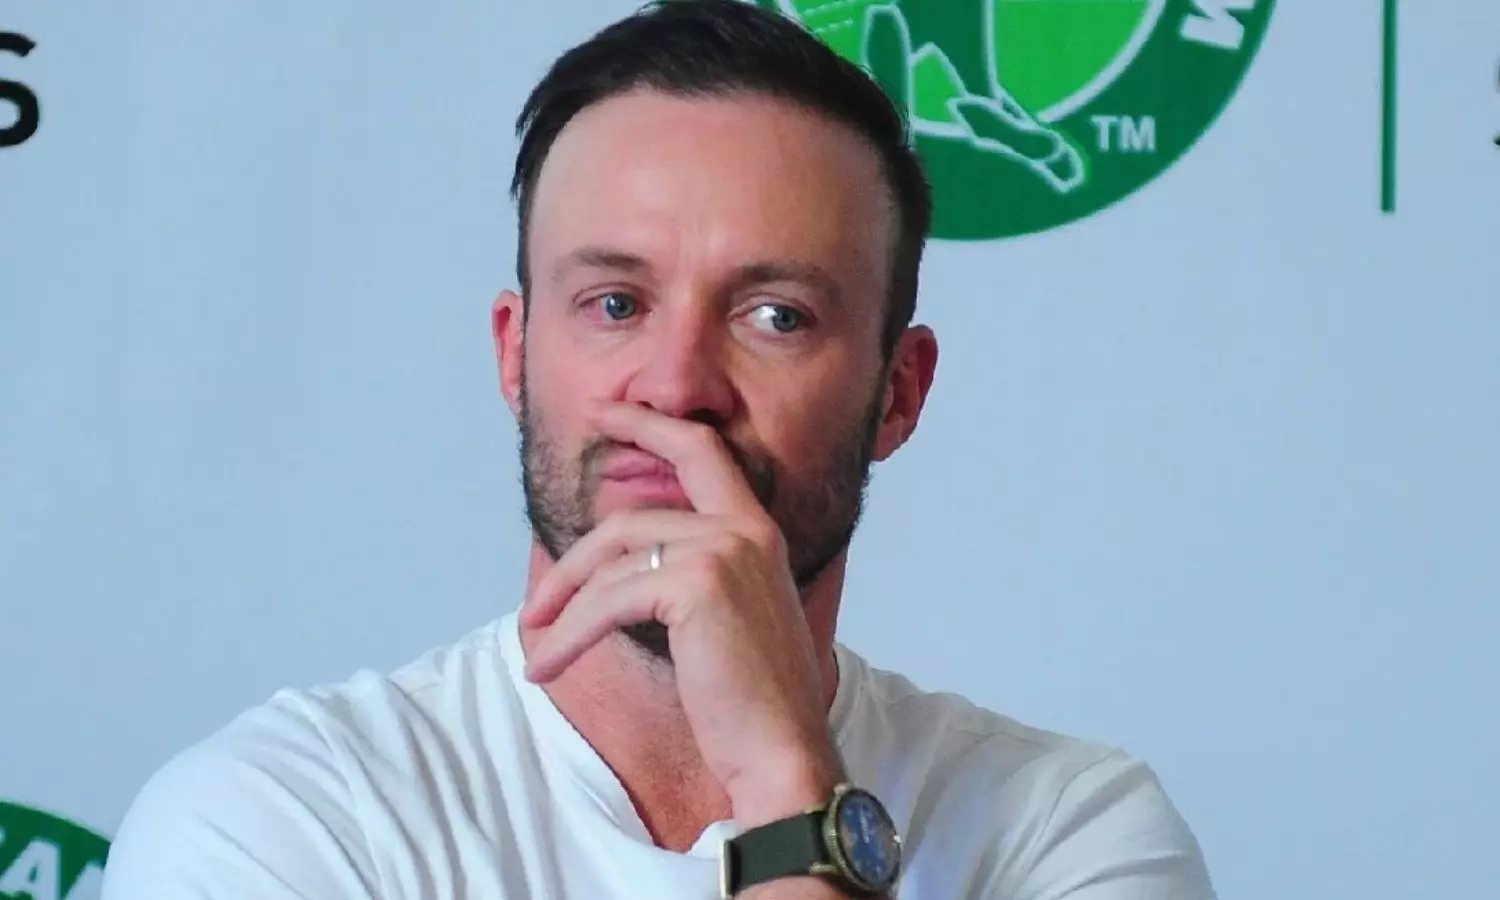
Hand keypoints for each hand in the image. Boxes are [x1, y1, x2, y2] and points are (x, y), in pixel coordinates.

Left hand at [520, 401, 843, 817]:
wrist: (783, 750)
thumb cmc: (754, 700)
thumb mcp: (728, 620)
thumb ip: (694, 577)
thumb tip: (622, 571)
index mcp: (757, 531)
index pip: (701, 452)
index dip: (649, 426)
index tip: (605, 411)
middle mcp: (745, 529)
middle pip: (630, 519)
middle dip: (571, 559)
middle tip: (534, 599)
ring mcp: (724, 550)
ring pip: (611, 564)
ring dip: (563, 609)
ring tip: (540, 649)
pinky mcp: (697, 585)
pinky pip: (607, 601)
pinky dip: (569, 635)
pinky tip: (548, 667)